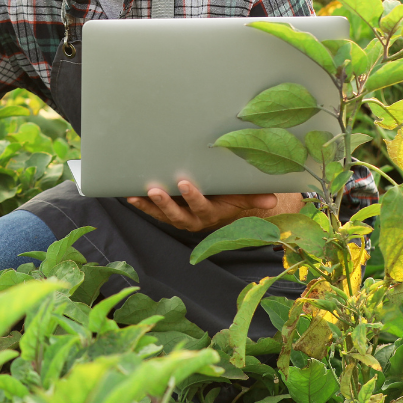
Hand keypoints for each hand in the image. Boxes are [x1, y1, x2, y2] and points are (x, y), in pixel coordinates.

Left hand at [126, 181, 277, 232]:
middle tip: (155, 189)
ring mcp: (178, 217)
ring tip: (139, 193)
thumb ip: (254, 197)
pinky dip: (142, 204)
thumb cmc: (230, 198)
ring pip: (163, 214)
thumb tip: (272, 199)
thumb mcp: (243, 198)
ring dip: (150, 205)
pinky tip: (130, 196)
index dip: (193, 197)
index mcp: (210, 214)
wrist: (221, 208)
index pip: (201, 207)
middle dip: (166, 203)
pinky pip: (153, 211)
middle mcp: (192, 219)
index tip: (185, 182)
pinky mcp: (167, 214)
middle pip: (178, 215)